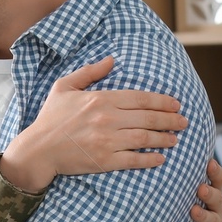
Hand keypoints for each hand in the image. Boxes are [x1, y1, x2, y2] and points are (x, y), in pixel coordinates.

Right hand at [0, 56, 189, 191]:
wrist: (37, 149)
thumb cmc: (50, 118)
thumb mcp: (64, 87)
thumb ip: (89, 72)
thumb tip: (111, 60)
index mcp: (100, 100)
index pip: (140, 98)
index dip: (162, 101)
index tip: (176, 104)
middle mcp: (107, 119)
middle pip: (148, 118)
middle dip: (171, 120)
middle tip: (184, 122)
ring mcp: (107, 141)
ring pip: (145, 138)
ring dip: (164, 138)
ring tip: (175, 139)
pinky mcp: (104, 161)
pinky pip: (134, 159)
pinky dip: (150, 159)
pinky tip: (160, 158)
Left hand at [187, 158, 221, 221]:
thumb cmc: (188, 205)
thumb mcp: (187, 192)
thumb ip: (181, 179)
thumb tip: (161, 157)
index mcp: (211, 191)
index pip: (217, 179)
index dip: (215, 171)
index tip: (209, 163)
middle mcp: (215, 206)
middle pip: (216, 198)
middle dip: (209, 193)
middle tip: (200, 188)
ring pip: (213, 219)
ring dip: (203, 215)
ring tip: (194, 211)